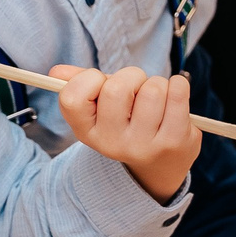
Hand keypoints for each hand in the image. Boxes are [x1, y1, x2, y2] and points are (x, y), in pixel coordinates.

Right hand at [47, 63, 201, 202]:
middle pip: (117, 87)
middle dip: (132, 76)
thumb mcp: (99, 109)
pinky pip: (177, 91)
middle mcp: (112, 143)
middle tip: (136, 90)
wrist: (160, 164)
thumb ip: (78, 86)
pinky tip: (174, 97)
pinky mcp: (174, 141)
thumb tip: (56, 72)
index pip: (72, 97)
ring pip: (151, 88)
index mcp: (86, 132)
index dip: (88, 79)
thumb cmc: (126, 122)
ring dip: (157, 83)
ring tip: (156, 100)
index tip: (101, 83)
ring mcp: (144, 145)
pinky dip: (178, 85)